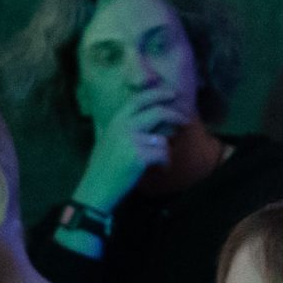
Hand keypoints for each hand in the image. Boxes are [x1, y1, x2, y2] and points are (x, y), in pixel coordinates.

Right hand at [73, 91, 188, 212]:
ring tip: (161, 160)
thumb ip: (121, 127)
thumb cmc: (103, 167)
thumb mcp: (107, 140)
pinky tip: (161, 169)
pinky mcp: (139, 156)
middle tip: (186, 121)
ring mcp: (131, 141)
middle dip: (175, 116)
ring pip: (162, 139)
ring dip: (166, 151)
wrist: (96, 188)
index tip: (172, 94)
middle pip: (157, 112)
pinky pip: (163, 154)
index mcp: (116, 121)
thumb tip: (144, 120)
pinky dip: (165, 163)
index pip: (139, 99)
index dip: (157, 94)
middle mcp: (123, 127)